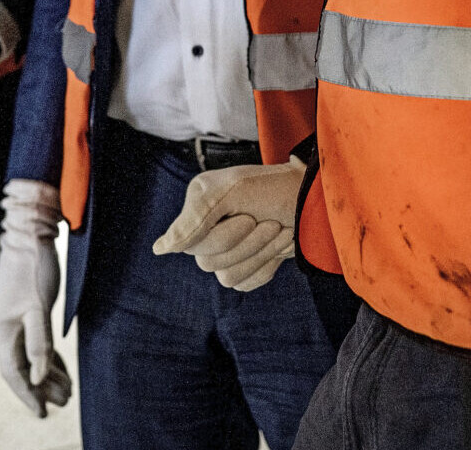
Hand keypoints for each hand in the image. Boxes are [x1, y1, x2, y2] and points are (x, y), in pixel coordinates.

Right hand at [0, 179, 70, 416]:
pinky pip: (33, 341)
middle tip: (65, 401)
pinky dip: (46, 355)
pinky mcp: (23, 308)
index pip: (14, 372)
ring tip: (67, 389)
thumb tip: (39, 375)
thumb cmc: (33, 267)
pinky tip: (59, 364)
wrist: (28, 232)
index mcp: (4, 329)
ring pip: (28, 354)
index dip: (28, 395)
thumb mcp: (39, 306)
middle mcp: (4, 327)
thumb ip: (39, 341)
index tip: (43, 413)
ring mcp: (12, 317)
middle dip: (43, 387)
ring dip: (47, 373)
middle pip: (22, 366)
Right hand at [151, 156, 304, 290]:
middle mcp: (206, 232)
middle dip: (247, 244)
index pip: (192, 243)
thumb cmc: (271, 188)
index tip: (249, 216)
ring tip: (279, 230)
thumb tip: (160, 250)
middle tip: (269, 222)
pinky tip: (278, 246)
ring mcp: (225, 254)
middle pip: (209, 262)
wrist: (310, 200)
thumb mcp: (231, 191)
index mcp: (198, 209)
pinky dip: (266, 266)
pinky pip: (244, 283)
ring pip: (227, 276)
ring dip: (260, 254)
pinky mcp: (244, 271)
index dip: (224, 235)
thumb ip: (194, 218)